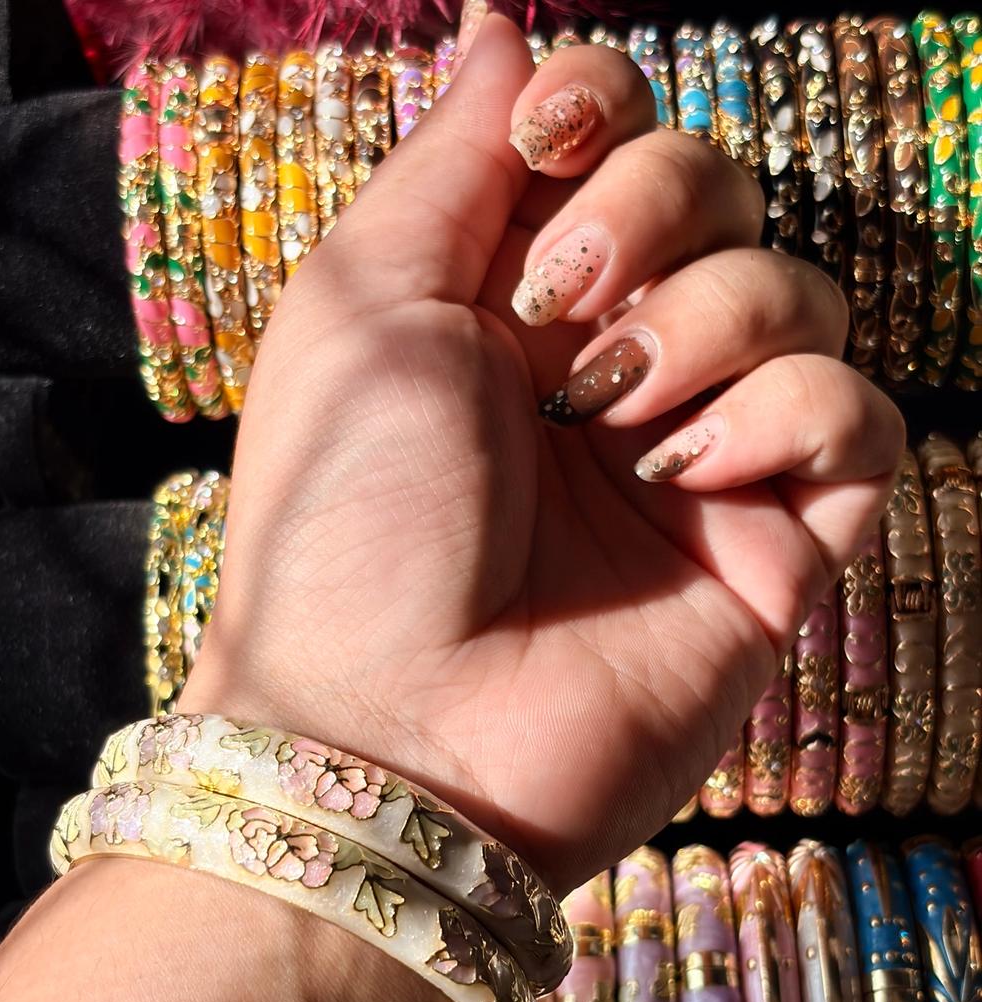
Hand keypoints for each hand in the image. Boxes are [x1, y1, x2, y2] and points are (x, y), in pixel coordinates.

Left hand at [183, 16, 902, 894]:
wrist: (393, 726)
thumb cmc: (350, 516)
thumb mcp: (368, 300)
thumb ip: (454, 158)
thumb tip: (508, 25)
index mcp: (514, 305)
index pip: (622, 142)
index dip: (611, 111)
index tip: (561, 136)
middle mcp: (612, 370)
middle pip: (722, 194)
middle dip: (654, 213)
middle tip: (563, 314)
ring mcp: (697, 459)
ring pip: (801, 295)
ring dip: (711, 322)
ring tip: (612, 415)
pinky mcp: (771, 546)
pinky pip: (858, 419)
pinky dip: (786, 418)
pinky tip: (686, 476)